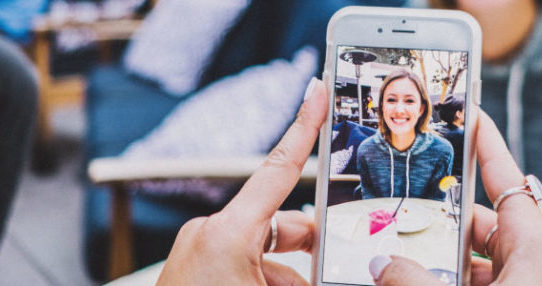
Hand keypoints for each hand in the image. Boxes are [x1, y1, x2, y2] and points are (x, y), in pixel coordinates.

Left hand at [157, 78, 326, 284]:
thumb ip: (307, 276)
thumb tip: (335, 270)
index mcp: (227, 234)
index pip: (278, 169)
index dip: (303, 128)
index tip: (316, 93)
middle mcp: (211, 234)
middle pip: (282, 224)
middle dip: (313, 247)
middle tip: (338, 263)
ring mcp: (200, 251)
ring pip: (266, 250)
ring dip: (291, 273)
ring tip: (300, 283)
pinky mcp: (196, 269)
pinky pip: (245, 264)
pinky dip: (269, 279)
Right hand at [369, 111, 541, 284]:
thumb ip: (415, 280)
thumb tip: (381, 266)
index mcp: (534, 245)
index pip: (506, 178)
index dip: (486, 144)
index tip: (472, 113)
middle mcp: (531, 260)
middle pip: (478, 223)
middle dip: (437, 222)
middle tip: (398, 218)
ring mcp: (524, 282)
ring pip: (474, 259)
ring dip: (438, 261)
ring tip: (399, 260)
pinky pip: (479, 281)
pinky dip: (448, 279)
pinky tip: (414, 284)